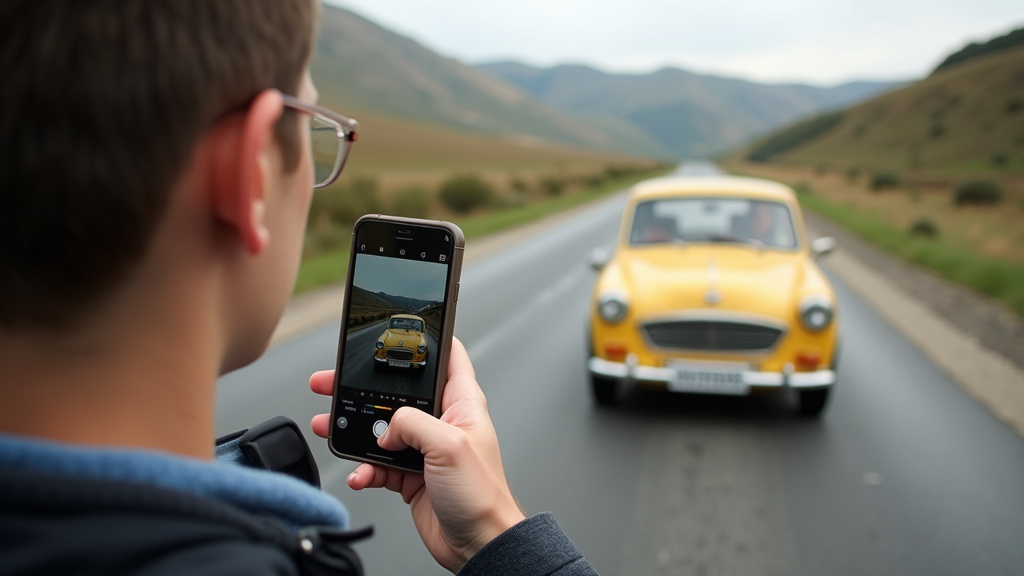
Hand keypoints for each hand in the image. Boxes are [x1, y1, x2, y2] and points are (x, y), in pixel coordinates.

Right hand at [310, 337, 525, 572]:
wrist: (479, 544)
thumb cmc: (482, 494)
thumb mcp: (450, 445)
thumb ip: (413, 423)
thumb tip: (388, 427)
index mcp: (461, 404)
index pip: (448, 357)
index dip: (428, 339)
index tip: (404, 325)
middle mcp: (441, 422)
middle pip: (397, 393)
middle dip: (361, 388)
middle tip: (330, 381)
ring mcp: (424, 449)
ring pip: (380, 429)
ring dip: (353, 429)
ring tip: (329, 424)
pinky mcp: (410, 475)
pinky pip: (377, 464)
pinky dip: (363, 468)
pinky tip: (359, 474)